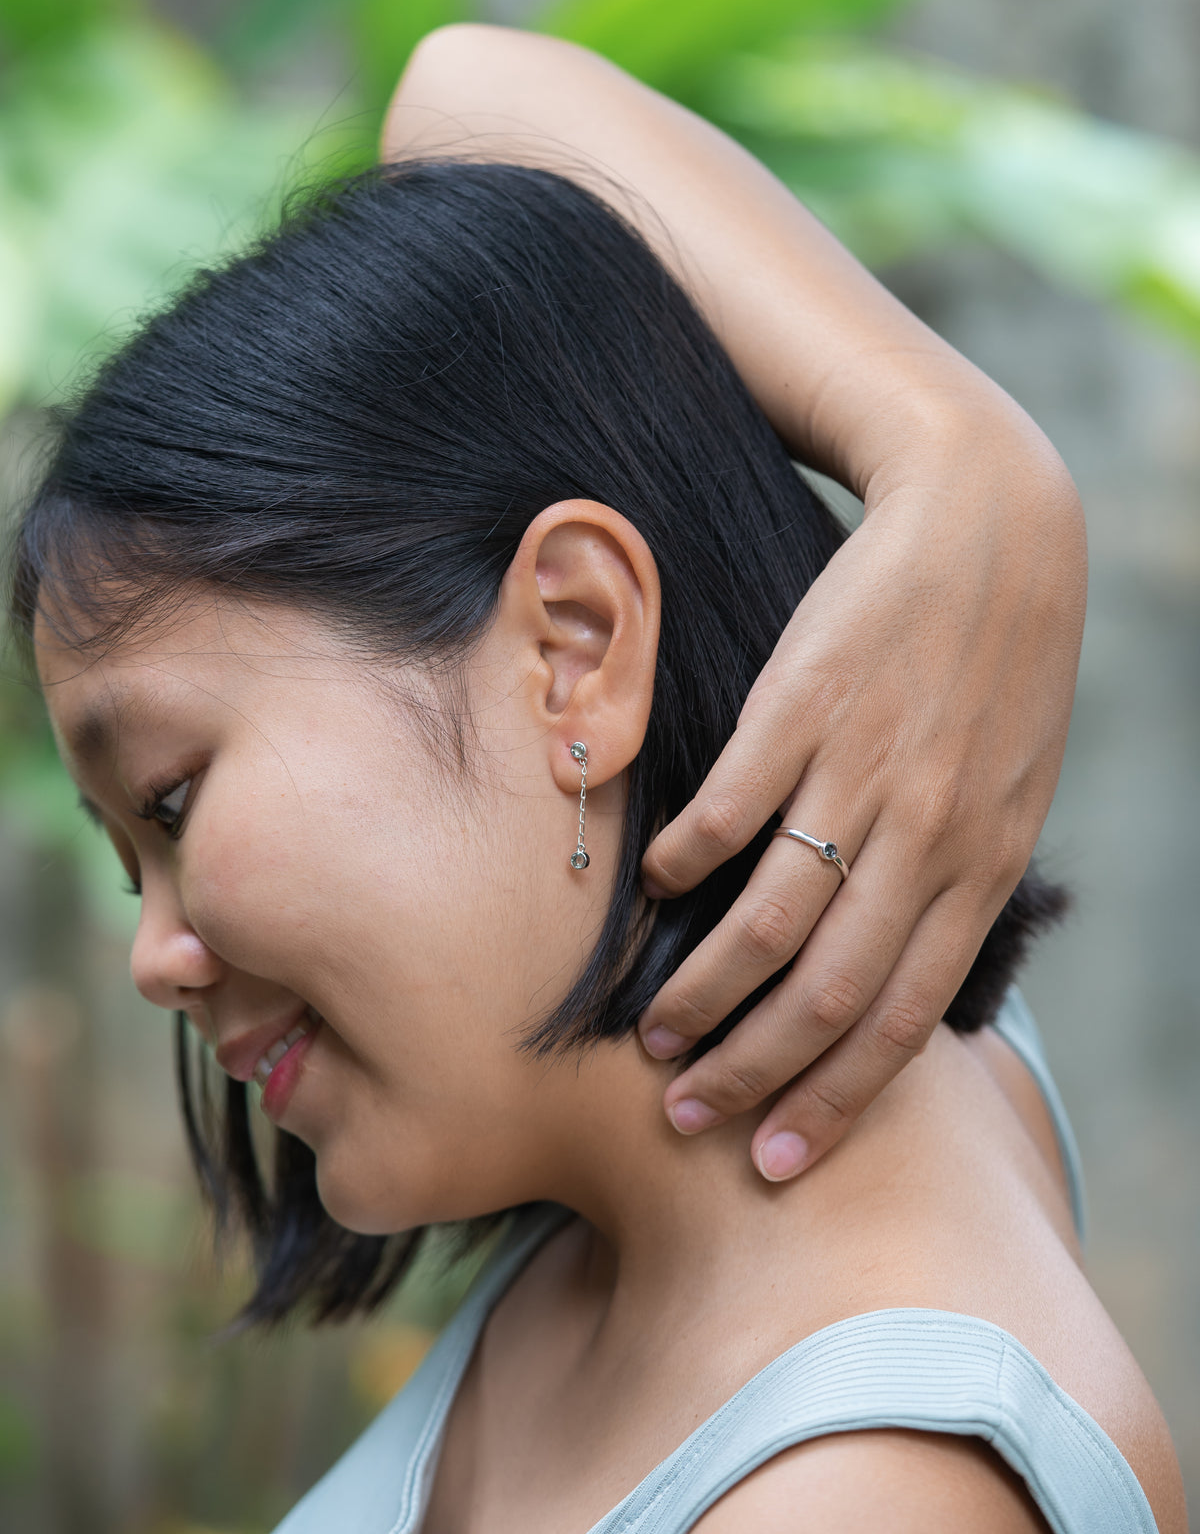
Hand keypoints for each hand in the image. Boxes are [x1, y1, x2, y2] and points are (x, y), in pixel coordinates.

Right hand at [637, 441, 1085, 1180]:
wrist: (985, 519)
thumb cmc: (998, 659)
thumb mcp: (1014, 779)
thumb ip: (961, 870)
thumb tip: (900, 962)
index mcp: (982, 859)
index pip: (904, 1015)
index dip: (835, 1096)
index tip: (774, 1154)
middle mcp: (927, 832)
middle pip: (831, 989)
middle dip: (757, 1068)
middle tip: (690, 1111)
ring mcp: (862, 768)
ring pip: (773, 917)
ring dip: (706, 986)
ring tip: (655, 1026)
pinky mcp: (803, 704)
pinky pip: (731, 810)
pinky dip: (686, 861)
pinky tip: (657, 885)